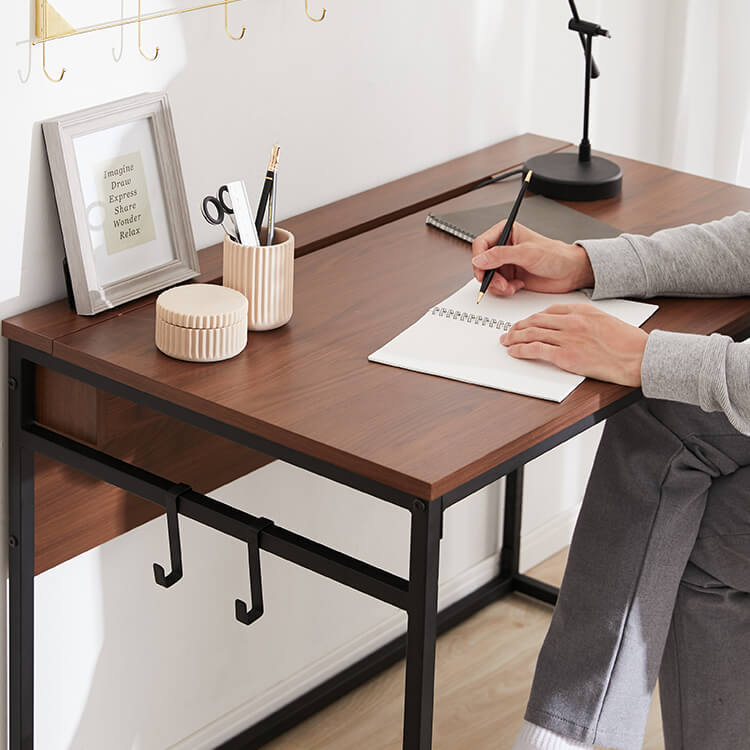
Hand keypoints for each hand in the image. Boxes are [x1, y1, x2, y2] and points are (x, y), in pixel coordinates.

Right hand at [471, 221, 593, 296]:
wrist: (570, 273)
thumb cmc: (556, 256)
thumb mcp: (527, 253)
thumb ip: (501, 255)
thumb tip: (480, 259)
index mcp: (506, 232)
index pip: (481, 243)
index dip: (479, 258)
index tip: (483, 271)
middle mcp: (503, 247)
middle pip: (481, 263)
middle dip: (489, 276)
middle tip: (500, 283)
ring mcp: (506, 263)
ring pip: (487, 277)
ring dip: (497, 285)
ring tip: (511, 285)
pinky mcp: (509, 276)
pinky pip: (496, 286)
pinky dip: (504, 289)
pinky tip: (517, 285)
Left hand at [500, 303, 647, 386]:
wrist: (639, 356)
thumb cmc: (627, 342)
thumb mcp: (604, 320)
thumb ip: (583, 320)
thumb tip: (566, 326)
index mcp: (582, 310)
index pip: (548, 310)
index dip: (532, 317)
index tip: (525, 322)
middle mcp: (572, 321)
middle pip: (536, 321)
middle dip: (518, 326)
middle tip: (509, 331)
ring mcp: (568, 338)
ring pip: (532, 334)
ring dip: (515, 338)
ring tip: (506, 341)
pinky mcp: (566, 356)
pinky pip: (536, 350)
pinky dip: (521, 350)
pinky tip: (514, 352)